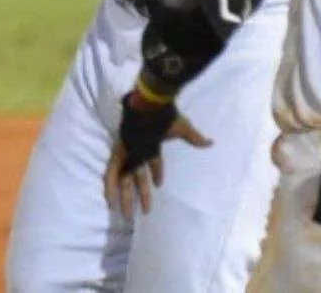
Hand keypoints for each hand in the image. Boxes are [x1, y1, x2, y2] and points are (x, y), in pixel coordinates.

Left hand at [103, 91, 211, 219]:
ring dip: (126, 197)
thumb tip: (210, 142)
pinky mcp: (119, 153)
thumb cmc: (164, 117)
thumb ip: (194, 137)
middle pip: (138, 177)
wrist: (148, 105)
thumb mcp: (182, 129)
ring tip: (126, 216)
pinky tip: (111, 202)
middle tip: (145, 211)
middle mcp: (138, 151)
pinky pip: (111, 173)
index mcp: (152, 145)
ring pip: (124, 180)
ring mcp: (128, 153)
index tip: (159, 184)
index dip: (157, 173)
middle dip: (141, 195)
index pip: (154, 162)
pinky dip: (110, 187)